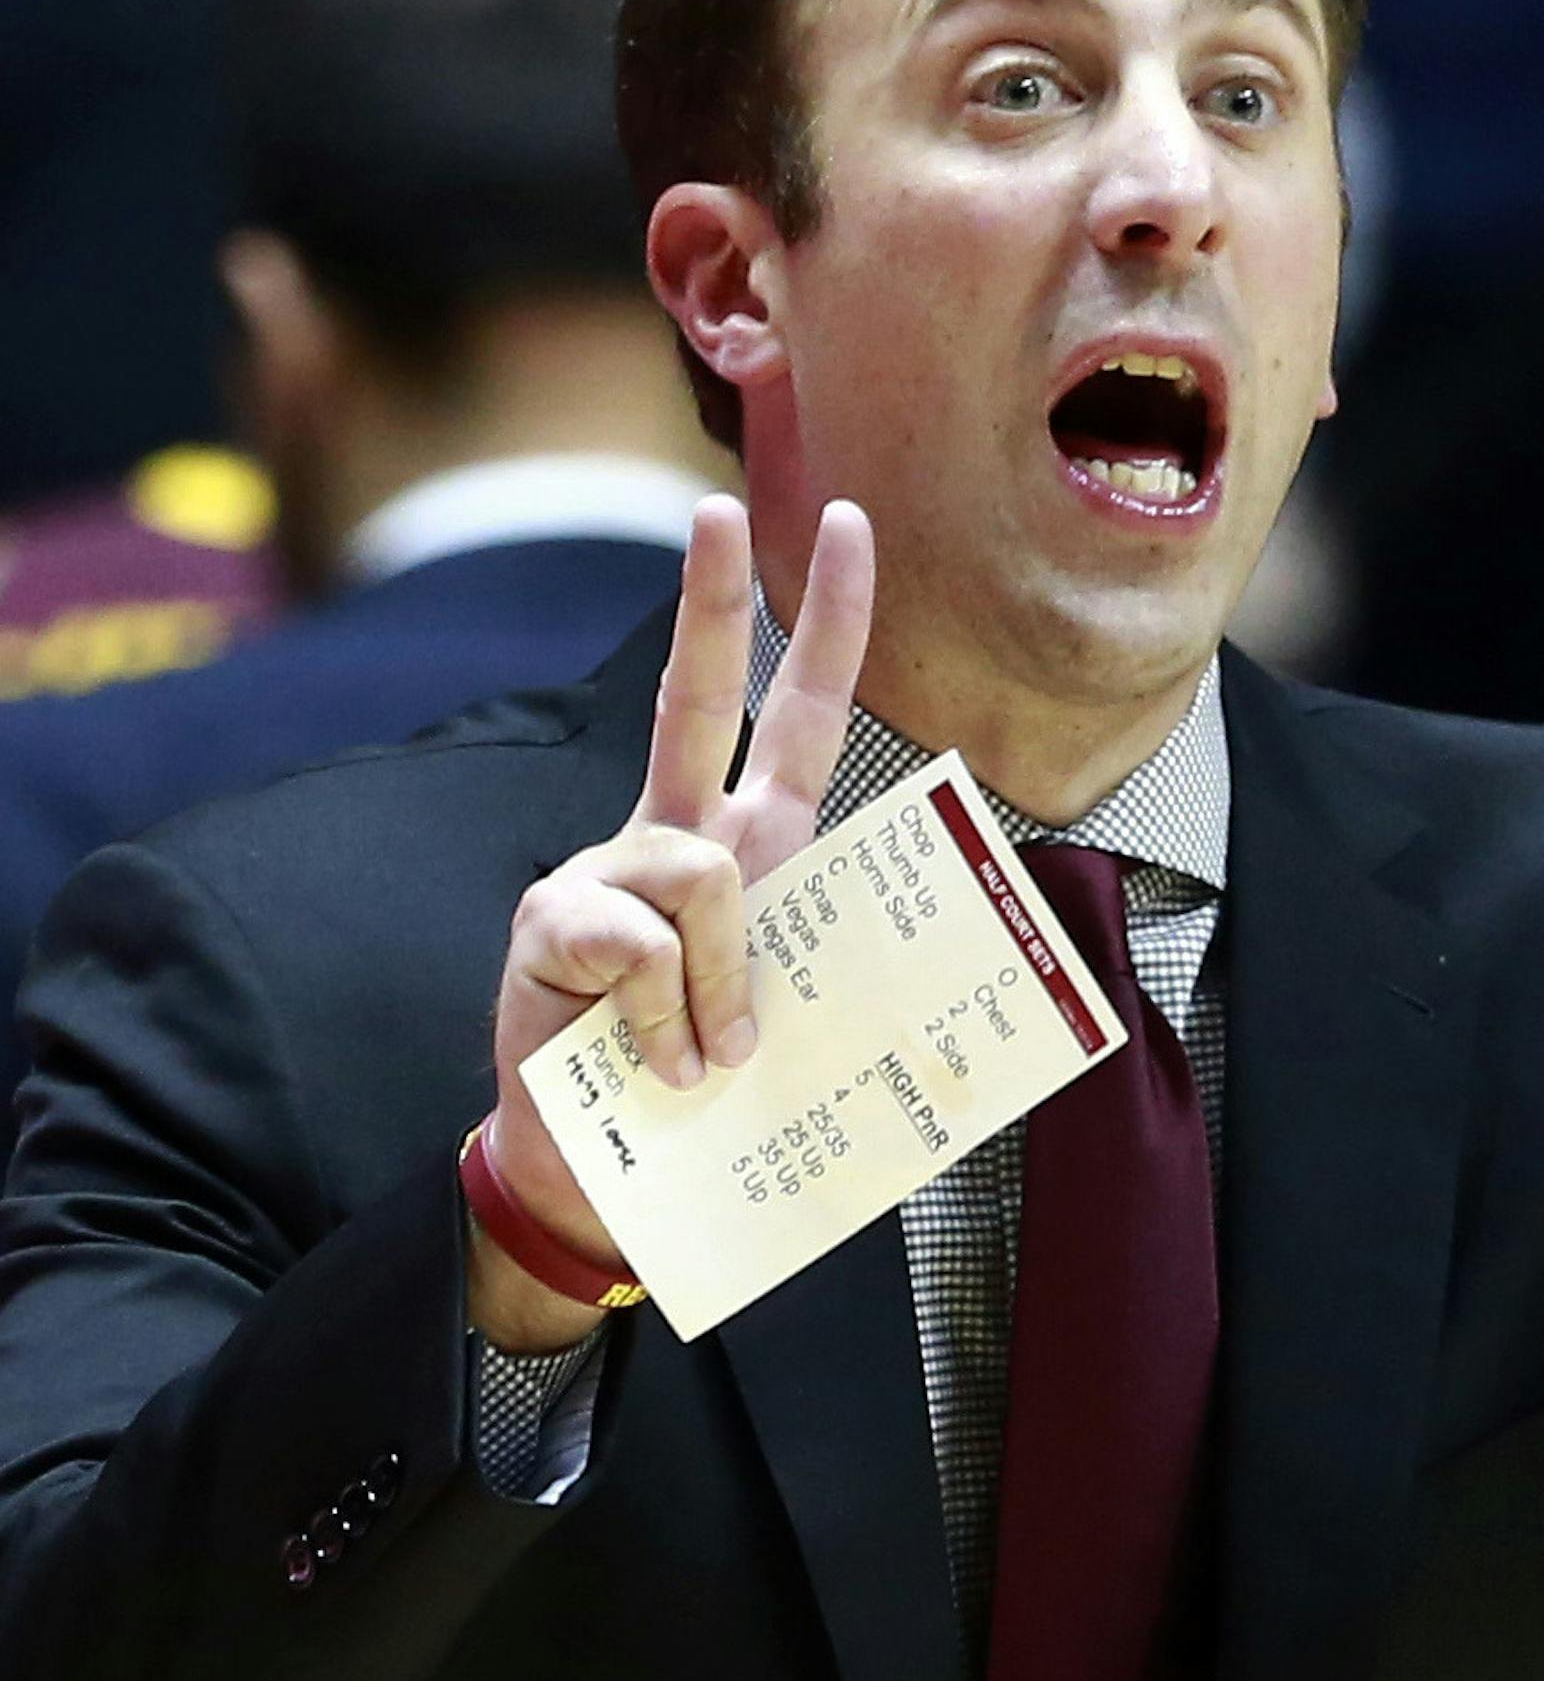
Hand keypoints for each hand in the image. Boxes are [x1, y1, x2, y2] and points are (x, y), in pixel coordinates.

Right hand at [482, 493, 873, 1292]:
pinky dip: (657, 1012)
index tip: (852, 527)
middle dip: (711, 603)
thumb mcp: (781, 1027)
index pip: (792, 717)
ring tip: (703, 1059)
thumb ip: (793, 976)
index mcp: (748, 848)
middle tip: (717, 507)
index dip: (828, 625)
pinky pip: (634, 943)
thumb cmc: (700, 1095)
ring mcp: (609, 877)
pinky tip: (649, 1058)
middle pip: (695, 700)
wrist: (595, 1174)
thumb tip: (752, 987)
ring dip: (722, 980)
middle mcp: (677, 841)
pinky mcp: (554, 926)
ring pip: (699, 871)